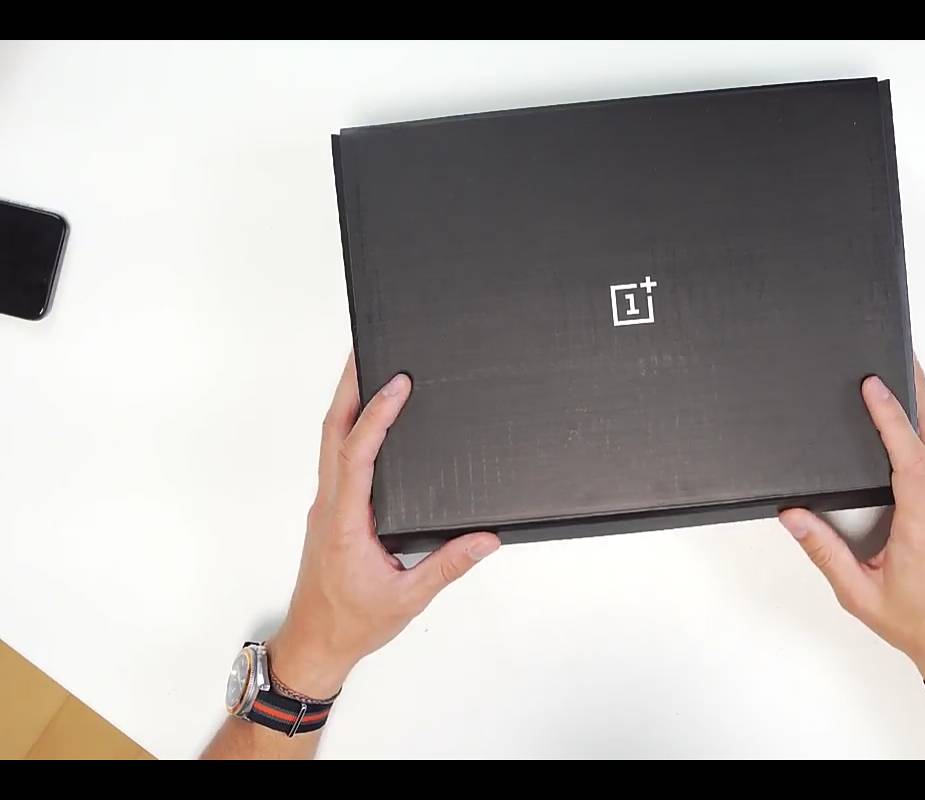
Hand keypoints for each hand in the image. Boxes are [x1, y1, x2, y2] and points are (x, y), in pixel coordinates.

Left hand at [269, 354, 500, 697]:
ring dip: (346, 403)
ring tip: (367, 371)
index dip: (377, 415)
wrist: (314, 644)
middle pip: (332, 432)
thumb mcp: (408, 597)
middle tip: (367, 349)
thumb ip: (449, 565)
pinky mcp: (330, 512)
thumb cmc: (352, 623)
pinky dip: (349, 428)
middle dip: (348, 387)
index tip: (398, 384)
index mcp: (344, 522)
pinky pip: (336, 458)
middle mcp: (329, 507)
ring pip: (329, 442)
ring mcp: (326, 507)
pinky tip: (367, 421)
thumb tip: (487, 538)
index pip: (358, 454)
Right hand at [779, 359, 924, 684]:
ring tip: (905, 376)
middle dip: (917, 394)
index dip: (892, 420)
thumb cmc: (915, 623)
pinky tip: (914, 424)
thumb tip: (792, 516)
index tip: (875, 386)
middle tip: (900, 355)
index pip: (909, 461)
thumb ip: (825, 552)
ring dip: (924, 410)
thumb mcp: (859, 593)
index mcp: (921, 528)